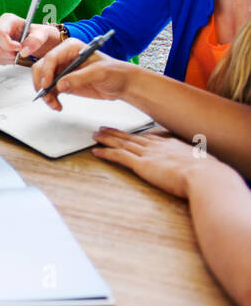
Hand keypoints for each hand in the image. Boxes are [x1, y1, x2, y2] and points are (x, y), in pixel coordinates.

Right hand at [0, 14, 61, 64]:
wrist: (30, 37)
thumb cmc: (34, 33)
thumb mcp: (41, 34)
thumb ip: (35, 41)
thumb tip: (24, 51)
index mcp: (6, 19)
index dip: (8, 45)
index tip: (19, 48)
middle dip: (10, 54)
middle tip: (20, 52)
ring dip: (7, 59)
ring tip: (16, 54)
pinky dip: (2, 60)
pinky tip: (9, 55)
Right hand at [30, 38, 134, 110]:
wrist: (122, 84)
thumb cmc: (115, 72)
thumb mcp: (99, 72)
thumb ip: (79, 78)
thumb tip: (60, 84)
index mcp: (71, 48)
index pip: (51, 57)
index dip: (46, 71)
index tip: (47, 84)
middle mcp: (63, 58)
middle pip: (42, 68)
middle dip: (41, 83)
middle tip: (46, 95)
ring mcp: (62, 71)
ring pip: (43, 80)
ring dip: (45, 93)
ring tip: (53, 104)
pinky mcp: (63, 83)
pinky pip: (50, 91)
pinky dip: (50, 99)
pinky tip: (57, 105)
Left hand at [92, 127, 237, 198]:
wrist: (206, 176)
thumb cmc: (209, 174)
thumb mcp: (203, 164)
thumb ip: (196, 163)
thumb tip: (202, 167)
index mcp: (172, 144)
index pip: (149, 137)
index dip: (136, 134)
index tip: (129, 132)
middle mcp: (157, 146)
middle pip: (131, 137)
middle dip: (116, 132)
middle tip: (104, 128)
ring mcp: (148, 154)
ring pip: (121, 143)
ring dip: (106, 139)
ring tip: (95, 135)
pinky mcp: (141, 165)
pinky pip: (118, 156)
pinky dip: (106, 153)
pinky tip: (96, 151)